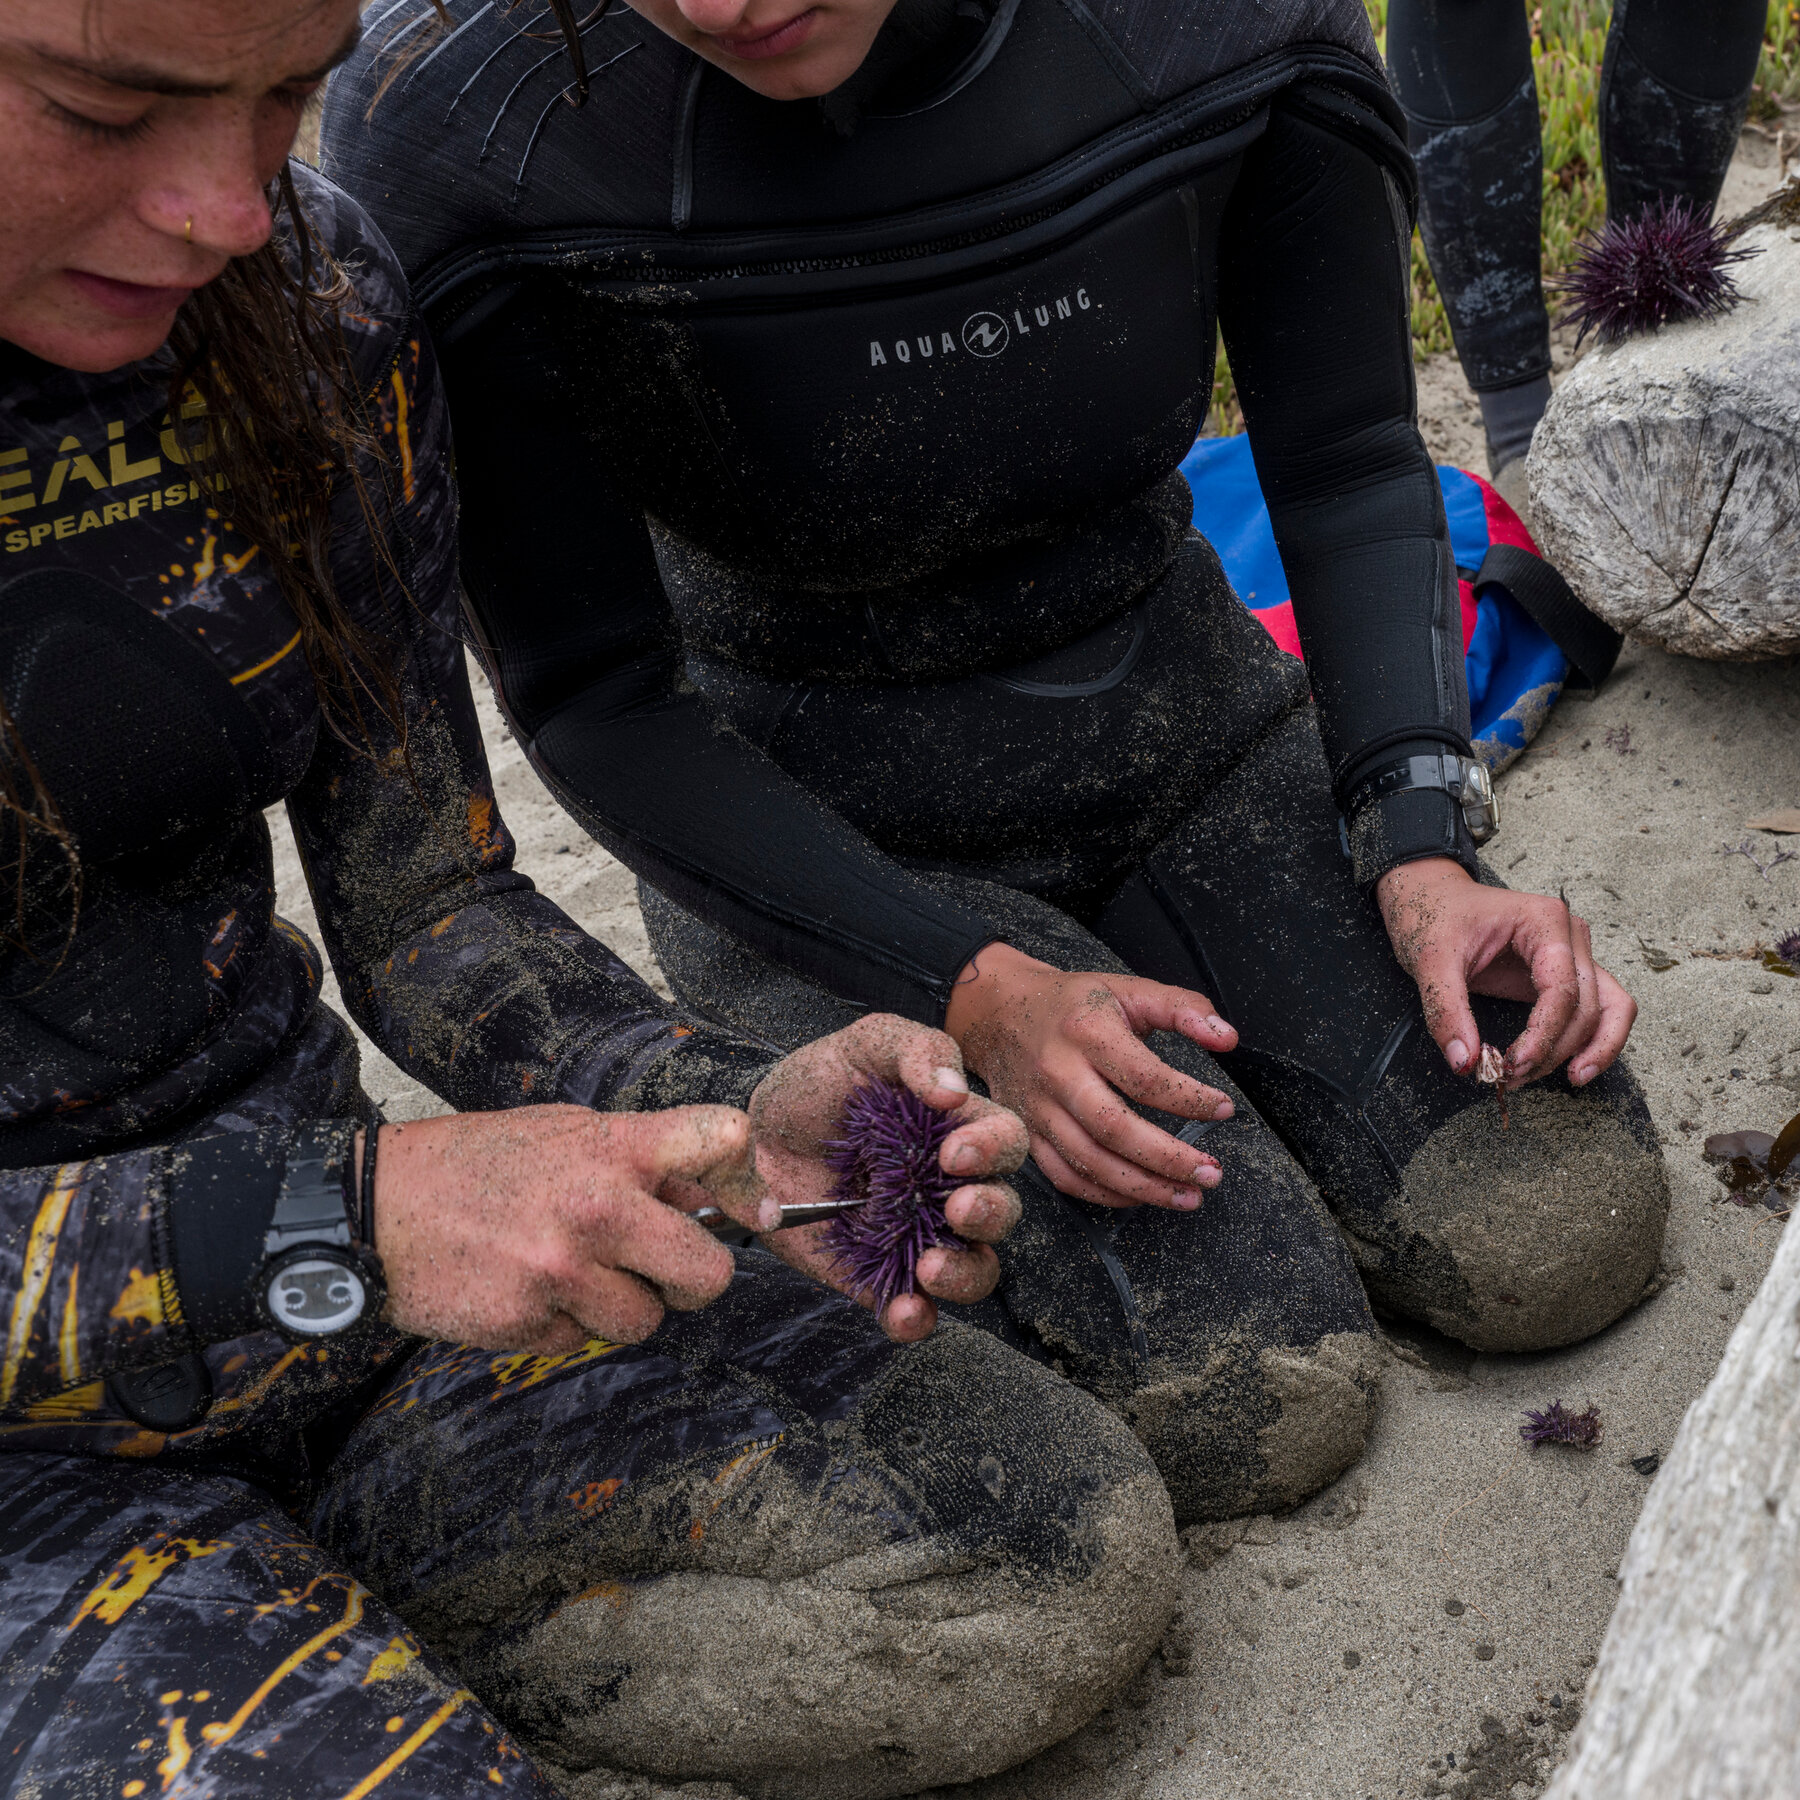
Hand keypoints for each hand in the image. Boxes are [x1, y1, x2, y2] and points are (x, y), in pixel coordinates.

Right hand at [370, 1104, 771, 1353]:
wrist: (376, 1209)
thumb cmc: (475, 1165)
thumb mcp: (560, 1132)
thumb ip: (635, 1159)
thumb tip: (709, 1195)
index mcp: (611, 1147)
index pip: (721, 1139)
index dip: (747, 1179)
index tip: (751, 1207)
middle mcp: (598, 1207)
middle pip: (709, 1273)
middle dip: (694, 1281)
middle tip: (667, 1272)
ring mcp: (565, 1271)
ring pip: (646, 1321)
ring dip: (620, 1308)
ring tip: (572, 1273)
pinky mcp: (531, 1323)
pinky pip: (583, 1341)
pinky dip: (565, 1325)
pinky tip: (528, 1290)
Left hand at [748, 1013, 1027, 1342]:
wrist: (751, 1137)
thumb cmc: (817, 1084)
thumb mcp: (863, 1045)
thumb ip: (915, 1049)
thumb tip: (952, 1090)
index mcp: (956, 1129)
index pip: (1004, 1140)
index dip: (993, 1149)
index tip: (954, 1153)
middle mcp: (949, 1189)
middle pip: (1003, 1210)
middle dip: (991, 1213)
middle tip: (958, 1209)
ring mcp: (918, 1238)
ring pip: (976, 1269)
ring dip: (965, 1275)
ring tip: (929, 1269)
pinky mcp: (882, 1278)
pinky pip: (915, 1312)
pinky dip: (915, 1320)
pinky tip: (900, 1311)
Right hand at [943, 941, 1238, 1210]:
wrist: (1001, 1013)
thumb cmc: (1073, 1005)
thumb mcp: (1128, 989)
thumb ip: (1182, 1009)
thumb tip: (1227, 1038)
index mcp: (1087, 1031)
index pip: (1144, 1076)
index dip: (1188, 1099)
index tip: (1223, 1109)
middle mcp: (1058, 1072)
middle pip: (1114, 1127)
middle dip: (1168, 1158)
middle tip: (1211, 1173)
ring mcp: (1039, 1108)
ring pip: (1090, 1161)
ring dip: (1144, 1187)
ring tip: (1188, 1196)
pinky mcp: (1028, 1133)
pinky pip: (1065, 1177)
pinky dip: (1106, 1195)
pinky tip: (1141, 1195)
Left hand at [1375, 857, 1635, 1087]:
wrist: (1432, 897)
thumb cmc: (1435, 916)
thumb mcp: (1430, 960)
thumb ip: (1446, 1010)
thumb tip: (1465, 1062)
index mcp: (1544, 920)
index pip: (1562, 990)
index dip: (1543, 1035)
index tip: (1513, 1064)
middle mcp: (1570, 936)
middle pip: (1587, 1006)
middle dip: (1554, 1050)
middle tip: (1511, 1076)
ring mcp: (1573, 954)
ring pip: (1609, 1009)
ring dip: (1586, 1050)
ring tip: (1551, 1078)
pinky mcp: (1565, 974)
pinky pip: (1600, 1009)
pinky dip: (1592, 1041)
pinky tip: (1571, 1068)